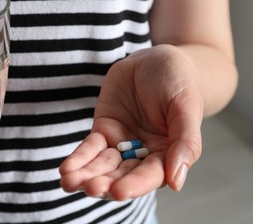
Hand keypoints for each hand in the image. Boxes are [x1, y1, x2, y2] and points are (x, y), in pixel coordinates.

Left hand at [59, 44, 202, 199]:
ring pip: (103, 165)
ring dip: (86, 175)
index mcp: (168, 153)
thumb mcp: (186, 107)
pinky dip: (78, 159)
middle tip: (90, 188)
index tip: (119, 192)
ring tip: (70, 183)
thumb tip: (176, 182)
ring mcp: (122, 142)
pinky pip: (90, 147)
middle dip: (106, 183)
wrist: (155, 59)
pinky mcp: (104, 130)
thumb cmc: (177, 81)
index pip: (151, 175)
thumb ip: (185, 142)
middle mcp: (144, 153)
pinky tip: (66, 170)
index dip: (135, 184)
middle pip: (123, 174)